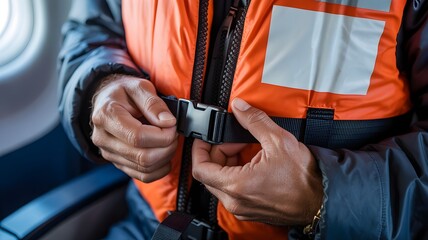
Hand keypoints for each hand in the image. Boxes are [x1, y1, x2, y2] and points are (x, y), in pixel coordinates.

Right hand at [91, 74, 177, 182]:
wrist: (107, 100)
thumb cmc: (123, 92)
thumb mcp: (139, 86)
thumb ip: (153, 103)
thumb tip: (168, 122)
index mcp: (106, 116)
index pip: (137, 137)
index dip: (162, 135)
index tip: (172, 125)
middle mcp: (103, 138)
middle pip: (142, 156)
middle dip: (167, 147)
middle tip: (173, 133)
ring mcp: (109, 153)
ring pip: (144, 168)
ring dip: (165, 157)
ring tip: (169, 141)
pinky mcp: (117, 163)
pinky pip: (142, 176)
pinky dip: (159, 169)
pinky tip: (164, 155)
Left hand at [192, 98, 322, 224]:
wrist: (321, 200)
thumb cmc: (304, 178)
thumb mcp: (279, 141)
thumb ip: (254, 121)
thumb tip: (240, 107)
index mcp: (237, 185)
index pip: (200, 168)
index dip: (199, 148)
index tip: (205, 137)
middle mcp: (235, 201)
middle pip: (208, 174)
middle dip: (216, 153)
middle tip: (232, 141)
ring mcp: (241, 208)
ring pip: (219, 183)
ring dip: (226, 163)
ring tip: (244, 149)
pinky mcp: (249, 210)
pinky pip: (231, 192)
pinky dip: (235, 175)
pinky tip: (251, 162)